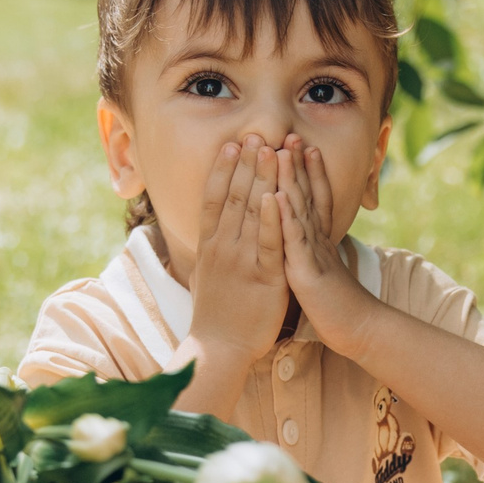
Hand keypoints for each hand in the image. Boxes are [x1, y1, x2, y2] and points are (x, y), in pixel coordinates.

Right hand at [188, 136, 288, 362]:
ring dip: (262, 179)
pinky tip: (279, 195)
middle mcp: (223, 247)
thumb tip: (207, 232)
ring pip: (253, 213)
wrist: (219, 348)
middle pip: (234, 197)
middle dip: (246, 164)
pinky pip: (270, 243)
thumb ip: (209, 250)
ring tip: (270, 149)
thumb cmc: (214, 315)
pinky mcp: (264, 277)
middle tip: (255, 133)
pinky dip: (274, 218)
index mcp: (209, 245)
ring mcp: (242, 261)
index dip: (222, 169)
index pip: (214, 198)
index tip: (232, 144)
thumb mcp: (204, 274)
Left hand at [277, 139, 375, 355]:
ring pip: (301, 210)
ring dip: (293, 180)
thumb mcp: (325, 270)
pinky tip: (276, 197)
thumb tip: (311, 239)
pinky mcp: (308, 272)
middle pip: (309, 195)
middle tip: (291, 134)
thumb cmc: (337, 305)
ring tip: (283, 151)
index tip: (301, 146)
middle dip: (300, 164)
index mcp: (318, 241)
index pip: (315, 199)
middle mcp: (317, 241)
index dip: (310, 172)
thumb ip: (316, 250)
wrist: (357, 329)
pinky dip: (286, 218)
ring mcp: (313, 254)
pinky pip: (295, 242)